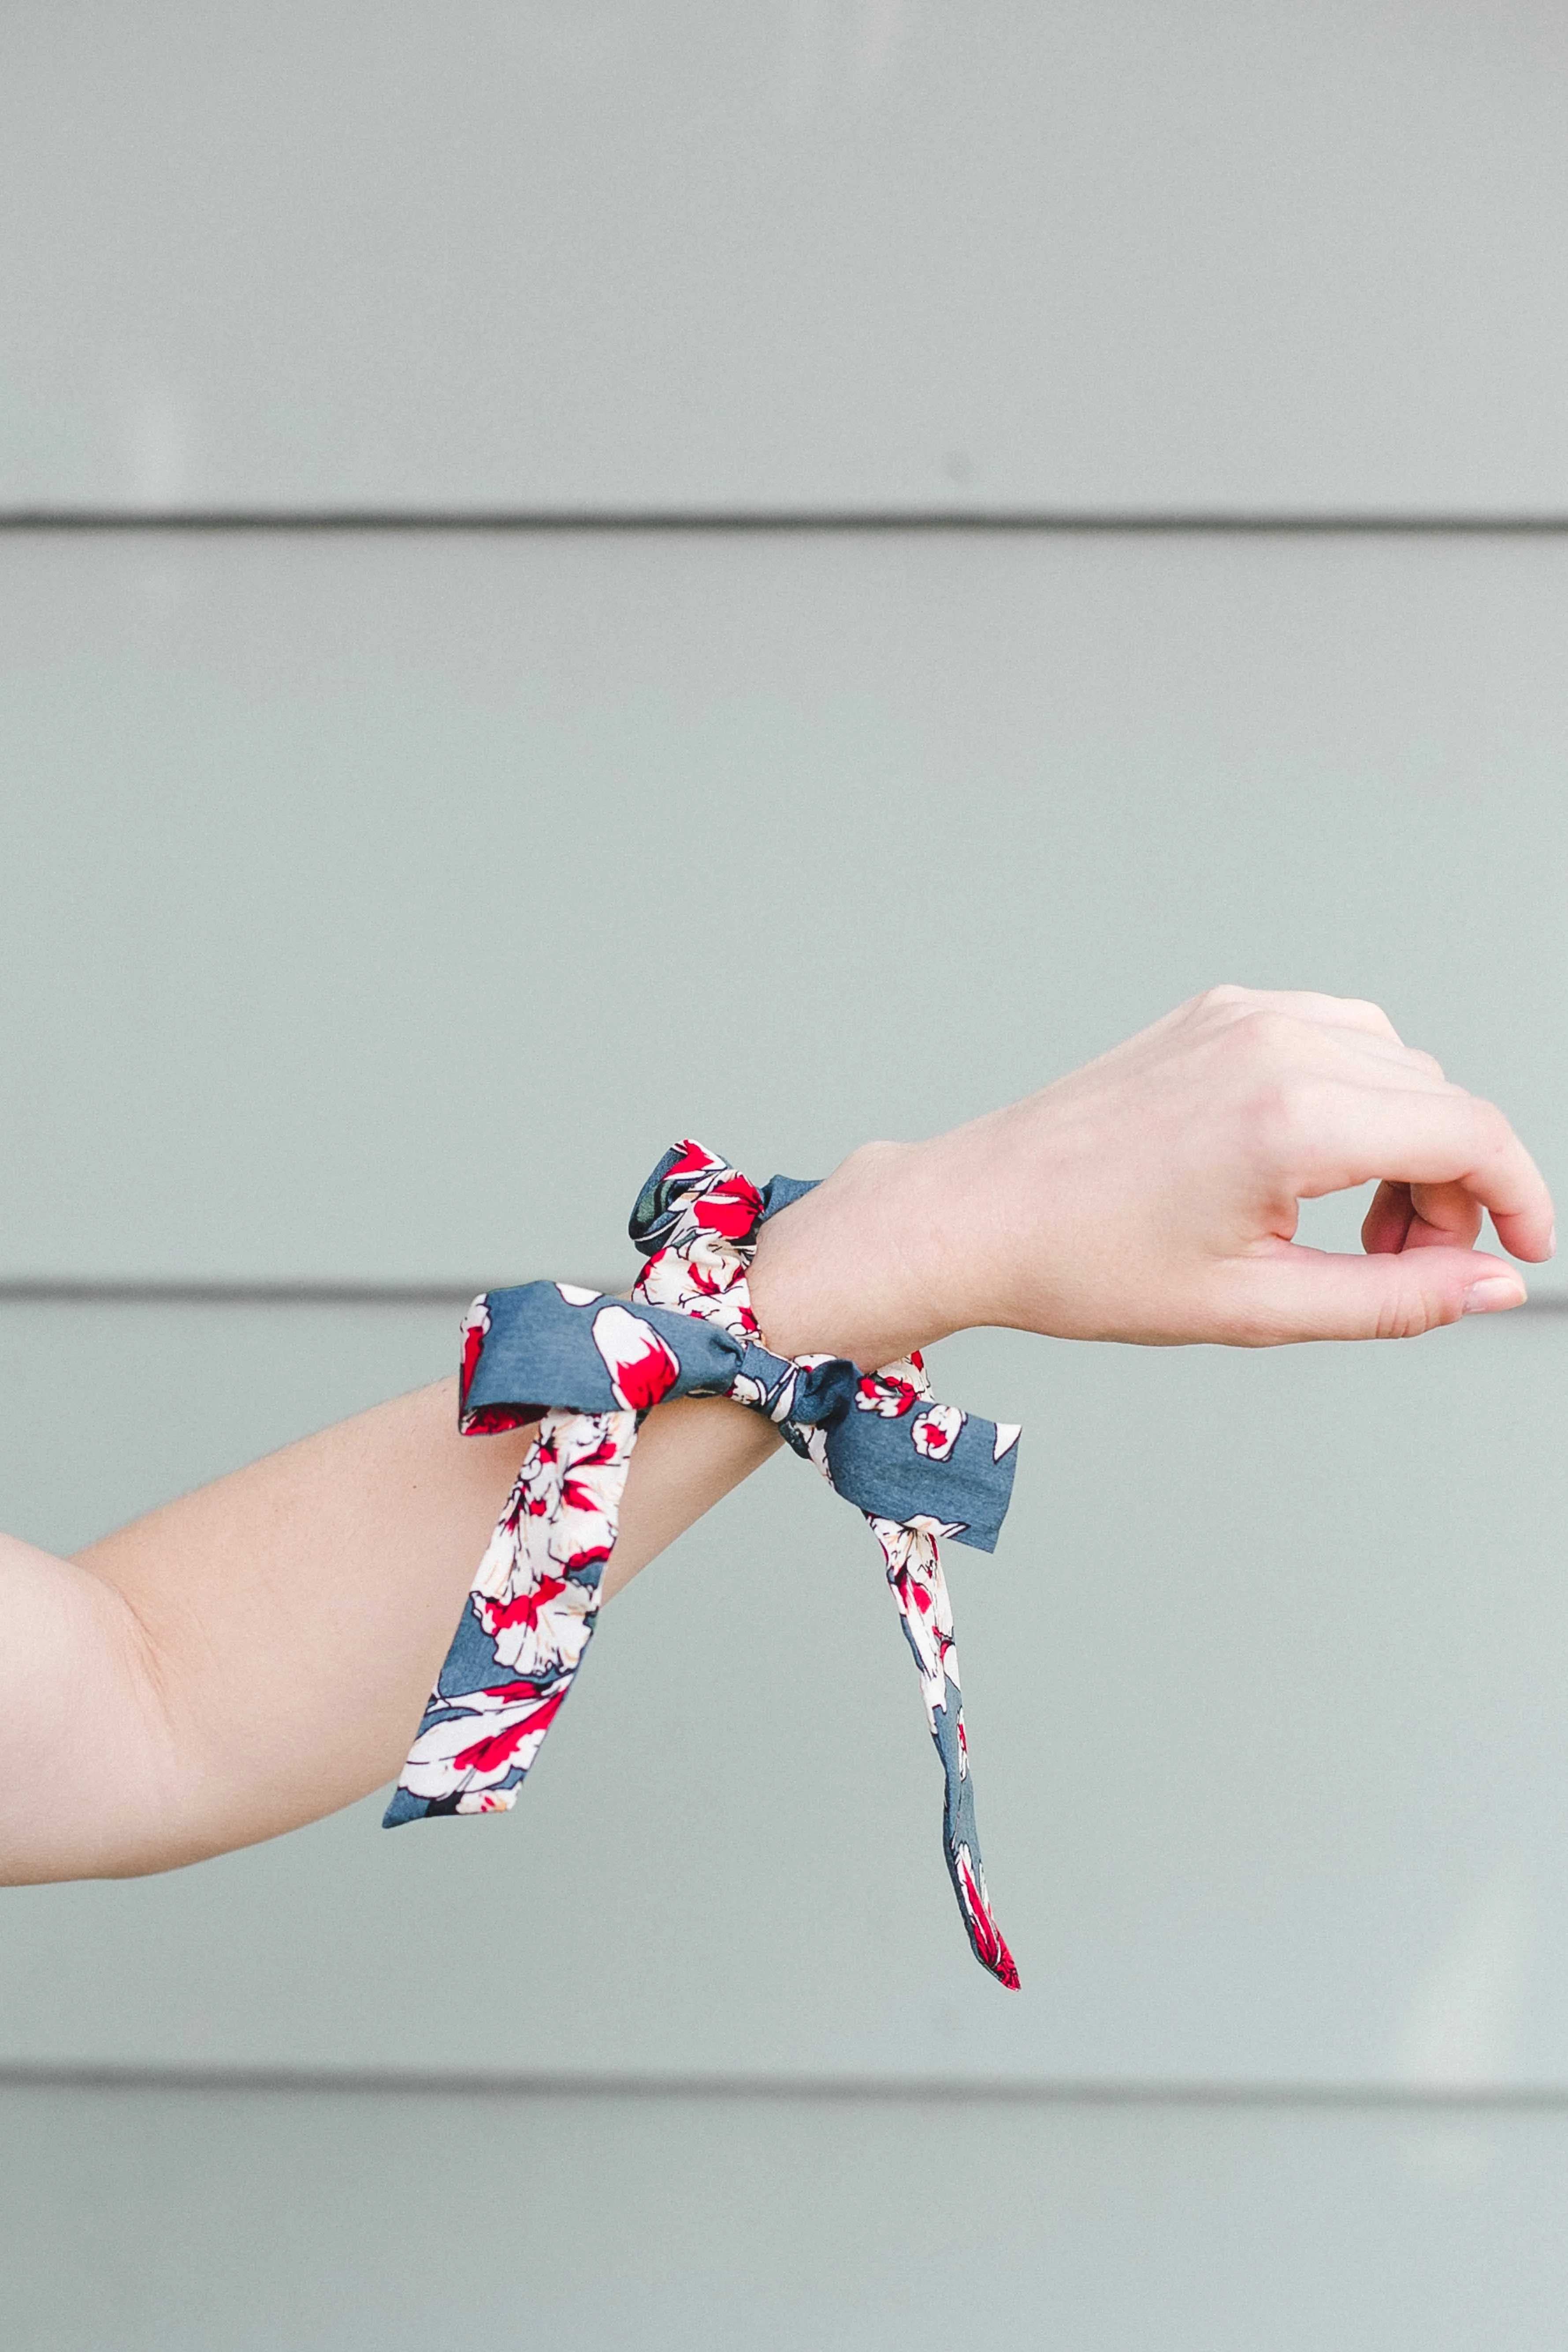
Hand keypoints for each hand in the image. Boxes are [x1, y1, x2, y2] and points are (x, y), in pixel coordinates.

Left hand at [748, 987, 1554, 1363]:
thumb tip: (1490, 1286)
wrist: (980, 1212)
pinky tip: (1304, 1167)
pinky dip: (1352, 1098)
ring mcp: (1242, 1015)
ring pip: (1395, 1064)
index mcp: (1292, 1116)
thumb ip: (1394, 1299)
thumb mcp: (1257, 1308)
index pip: (1471, 1134)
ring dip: (1404, 1141)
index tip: (1520, 1254)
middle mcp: (1275, 1042)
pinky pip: (1334, 1037)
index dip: (1519, 1200)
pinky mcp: (1214, 1010)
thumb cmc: (1090, 1264)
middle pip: (1440, 1099)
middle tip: (1396, 1267)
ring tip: (1345, 1226)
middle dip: (1450, 1189)